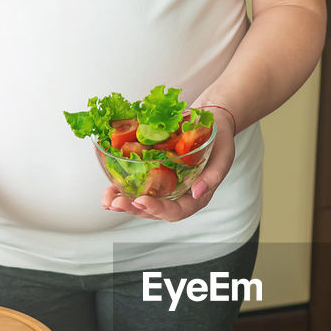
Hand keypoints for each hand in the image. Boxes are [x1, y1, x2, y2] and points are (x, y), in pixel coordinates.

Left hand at [101, 107, 235, 221]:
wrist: (212, 119)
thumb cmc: (220, 137)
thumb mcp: (224, 155)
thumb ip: (213, 176)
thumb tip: (197, 192)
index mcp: (196, 197)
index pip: (176, 211)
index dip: (158, 209)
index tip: (141, 200)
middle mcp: (178, 195)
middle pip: (154, 211)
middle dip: (132, 208)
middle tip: (114, 203)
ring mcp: (165, 187)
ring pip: (142, 202)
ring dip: (123, 203)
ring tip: (107, 200)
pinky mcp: (154, 175)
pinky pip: (137, 185)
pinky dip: (122, 188)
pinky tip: (108, 189)